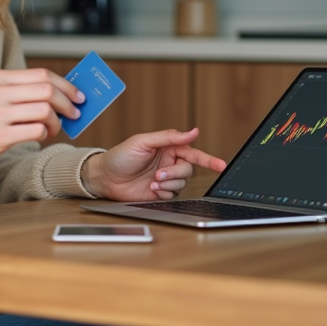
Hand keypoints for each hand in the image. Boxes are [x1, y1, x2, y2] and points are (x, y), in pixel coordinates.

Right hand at [0, 68, 84, 173]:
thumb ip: (20, 92)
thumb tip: (59, 94)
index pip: (41, 75)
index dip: (65, 85)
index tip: (78, 95)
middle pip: (47, 90)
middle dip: (67, 102)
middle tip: (74, 113)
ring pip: (44, 111)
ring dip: (57, 122)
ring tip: (55, 128)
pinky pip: (36, 131)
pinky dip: (45, 133)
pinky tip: (41, 135)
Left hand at [80, 128, 226, 201]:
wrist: (105, 177)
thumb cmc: (120, 156)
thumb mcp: (143, 141)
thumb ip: (168, 137)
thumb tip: (193, 131)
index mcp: (167, 148)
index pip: (192, 152)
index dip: (208, 159)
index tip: (221, 165)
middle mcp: (168, 163)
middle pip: (187, 169)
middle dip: (175, 173)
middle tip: (158, 175)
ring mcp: (165, 178)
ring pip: (182, 182)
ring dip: (169, 183)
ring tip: (152, 182)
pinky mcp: (160, 192)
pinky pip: (173, 194)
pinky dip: (165, 192)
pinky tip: (152, 189)